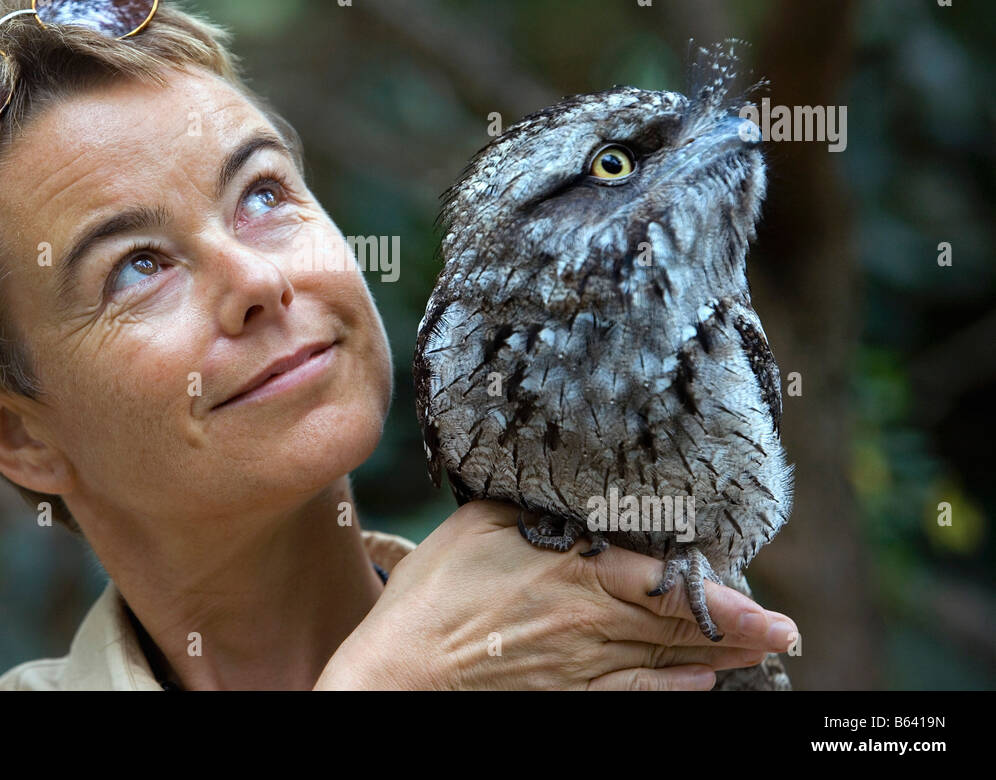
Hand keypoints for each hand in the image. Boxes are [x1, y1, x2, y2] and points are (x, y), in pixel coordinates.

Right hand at [317, 499, 797, 689]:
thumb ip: (535, 509)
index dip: (721, 596)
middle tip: (786, 632)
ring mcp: (581, 667)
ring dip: (719, 658)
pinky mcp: (565, 695)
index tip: (764, 601)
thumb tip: (569, 494)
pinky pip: (634, 696)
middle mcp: (590, 623)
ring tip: (762, 654)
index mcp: (575, 574)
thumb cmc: (434, 592)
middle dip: (741, 630)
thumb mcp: (479, 523)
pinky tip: (701, 684)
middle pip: (678, 627)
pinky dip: (674, 691)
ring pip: (666, 663)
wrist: (404, 670)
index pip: (665, 585)